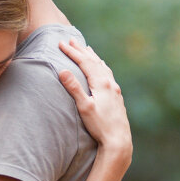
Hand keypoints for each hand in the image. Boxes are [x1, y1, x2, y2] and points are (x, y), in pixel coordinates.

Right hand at [58, 39, 131, 168]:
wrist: (119, 140)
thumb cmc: (100, 126)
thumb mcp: (84, 107)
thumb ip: (74, 88)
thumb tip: (63, 70)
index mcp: (101, 83)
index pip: (84, 62)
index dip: (72, 52)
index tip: (60, 43)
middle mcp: (110, 83)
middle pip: (94, 61)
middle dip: (81, 50)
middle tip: (70, 40)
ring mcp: (115, 90)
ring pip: (103, 67)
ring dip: (93, 57)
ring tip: (86, 49)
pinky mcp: (117, 97)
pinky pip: (108, 75)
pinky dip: (102, 67)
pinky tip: (102, 69)